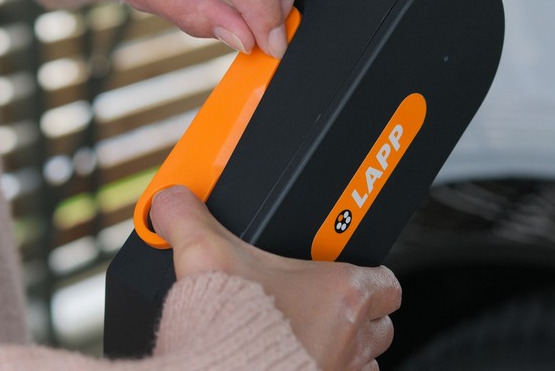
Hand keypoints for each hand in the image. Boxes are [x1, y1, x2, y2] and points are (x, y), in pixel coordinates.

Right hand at [151, 186, 401, 370]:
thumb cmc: (228, 325)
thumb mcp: (206, 255)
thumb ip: (189, 219)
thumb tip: (169, 200)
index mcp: (340, 293)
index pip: (385, 282)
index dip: (372, 277)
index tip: (350, 274)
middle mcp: (350, 337)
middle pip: (381, 325)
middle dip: (361, 317)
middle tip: (327, 307)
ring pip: (367, 362)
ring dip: (348, 351)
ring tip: (313, 339)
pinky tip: (296, 365)